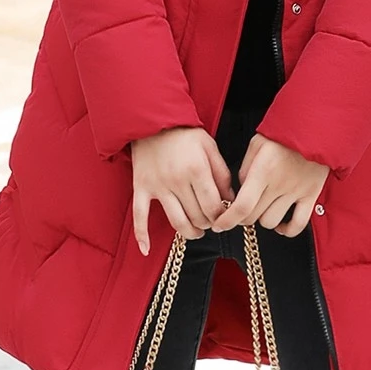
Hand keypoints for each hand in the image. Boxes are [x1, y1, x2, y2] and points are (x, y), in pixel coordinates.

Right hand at [131, 126, 235, 255]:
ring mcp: (157, 186)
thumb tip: (230, 200)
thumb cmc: (184, 133)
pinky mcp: (141, 188)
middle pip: (197, 216)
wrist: (152, 120)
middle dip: (208, 224)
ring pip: (176, 222)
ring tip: (196, 231)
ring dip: (189, 232)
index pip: (213, 206)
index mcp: (196, 169)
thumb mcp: (209, 146)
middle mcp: (176, 180)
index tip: (225, 217)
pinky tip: (147, 249)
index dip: (222, 217)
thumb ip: (222, 173)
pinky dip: (141, 235)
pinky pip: (139, 216)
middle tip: (212, 221)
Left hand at [210, 134, 329, 237]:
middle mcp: (280, 184)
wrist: (314, 126)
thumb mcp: (257, 143)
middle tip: (239, 211)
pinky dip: (287, 230)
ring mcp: (297, 191)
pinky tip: (280, 225)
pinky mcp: (312, 195)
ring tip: (261, 209)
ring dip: (262, 219)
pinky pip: (299, 224)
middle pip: (253, 216)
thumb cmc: (284, 133)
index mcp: (264, 170)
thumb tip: (241, 191)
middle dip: (241, 217)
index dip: (228, 220)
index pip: (242, 206)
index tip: (219, 224)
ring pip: (271, 222)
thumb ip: (245, 168)